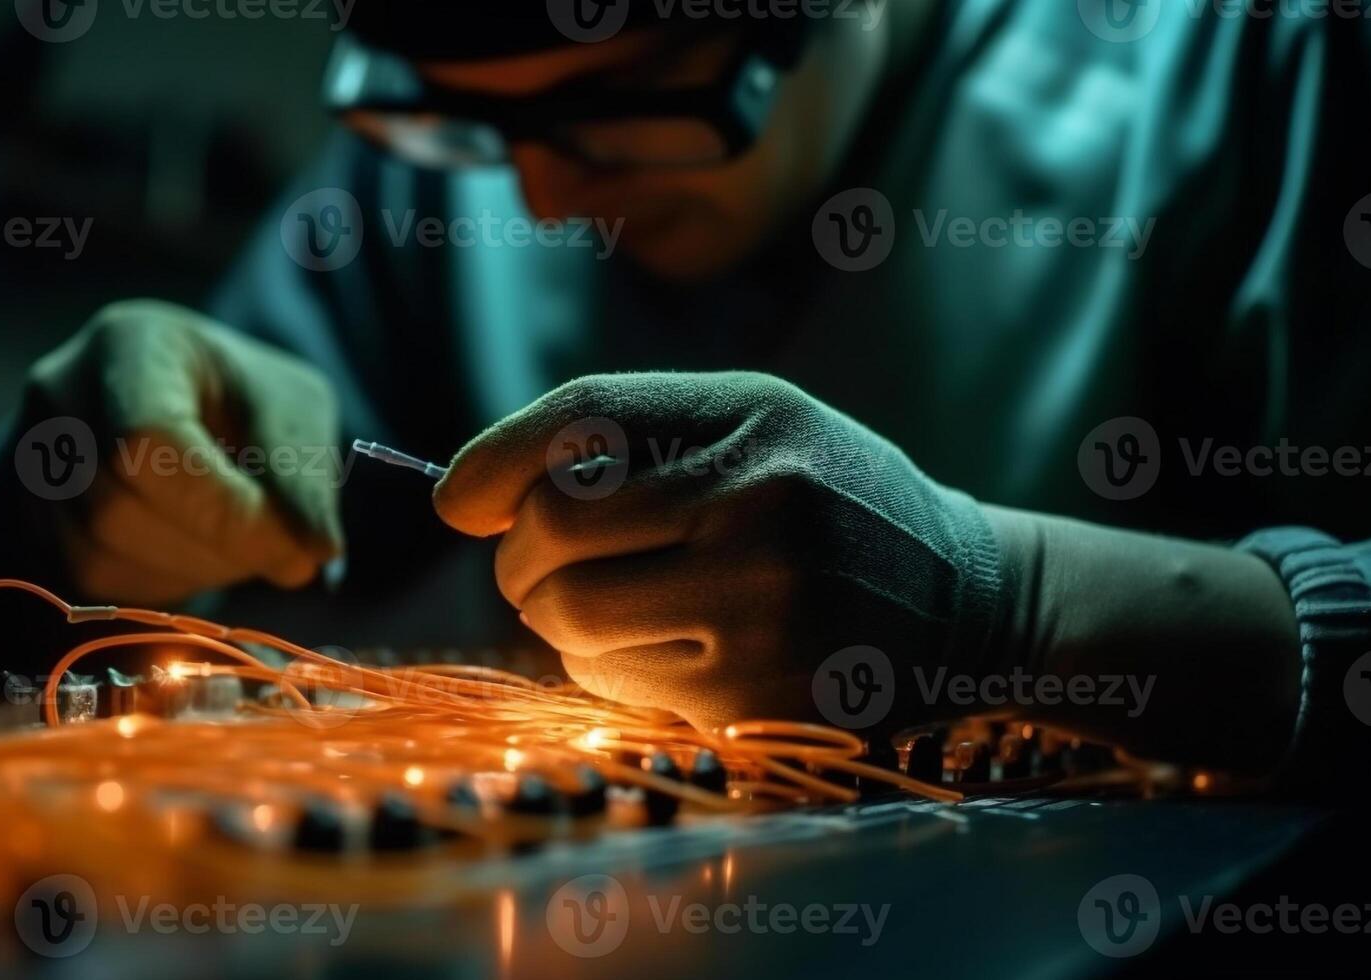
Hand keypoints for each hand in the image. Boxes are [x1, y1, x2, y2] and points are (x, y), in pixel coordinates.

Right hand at [20, 300, 343, 602]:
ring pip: (97, 557)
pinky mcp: (27, 520)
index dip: (221, 512)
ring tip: (238, 546)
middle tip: (281, 557)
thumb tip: (312, 551)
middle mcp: (58, 394)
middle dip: (213, 550)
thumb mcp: (291, 409)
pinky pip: (86, 586)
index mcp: (130, 345)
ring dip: (190, 573)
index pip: (147, 440)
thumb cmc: (239, 400)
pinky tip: (194, 554)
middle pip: (115, 507)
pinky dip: (157, 587)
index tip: (297, 555)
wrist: (170, 408)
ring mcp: (28, 458)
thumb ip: (303, 474)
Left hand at [432, 372, 1003, 732]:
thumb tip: (458, 499)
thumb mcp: (748, 418)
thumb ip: (612, 428)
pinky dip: (608, 664)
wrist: (961, 603)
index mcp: (756, 427)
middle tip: (542, 559)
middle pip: (551, 539)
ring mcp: (764, 620)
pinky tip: (665, 643)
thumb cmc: (825, 492)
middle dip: (520, 555)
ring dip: (556, 614)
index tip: (459, 500)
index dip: (491, 467)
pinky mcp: (757, 706)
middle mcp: (764, 515)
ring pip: (567, 622)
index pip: (574, 431)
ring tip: (614, 596)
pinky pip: (613, 685)